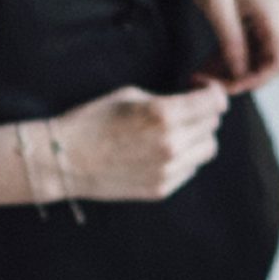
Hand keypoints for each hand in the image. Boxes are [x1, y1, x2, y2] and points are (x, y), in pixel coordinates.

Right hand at [50, 82, 228, 201]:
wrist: (62, 160)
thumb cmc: (93, 120)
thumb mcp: (131, 95)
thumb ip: (170, 99)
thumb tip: (195, 101)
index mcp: (164, 114)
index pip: (216, 102)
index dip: (212, 93)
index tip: (202, 91)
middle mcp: (171, 143)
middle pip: (213, 125)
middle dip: (203, 114)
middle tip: (185, 110)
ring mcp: (168, 170)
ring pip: (207, 149)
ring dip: (198, 138)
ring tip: (175, 132)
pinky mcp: (161, 189)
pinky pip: (189, 169)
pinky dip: (184, 158)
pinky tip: (161, 151)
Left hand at [185, 0, 278, 90]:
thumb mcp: (215, 4)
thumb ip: (230, 40)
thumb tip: (240, 72)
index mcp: (271, 12)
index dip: (257, 80)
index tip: (227, 87)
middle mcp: (275, 16)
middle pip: (270, 63)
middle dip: (240, 78)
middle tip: (205, 84)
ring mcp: (266, 16)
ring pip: (257, 57)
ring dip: (232, 70)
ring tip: (200, 75)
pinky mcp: (254, 16)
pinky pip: (248, 45)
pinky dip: (229, 57)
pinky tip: (206, 63)